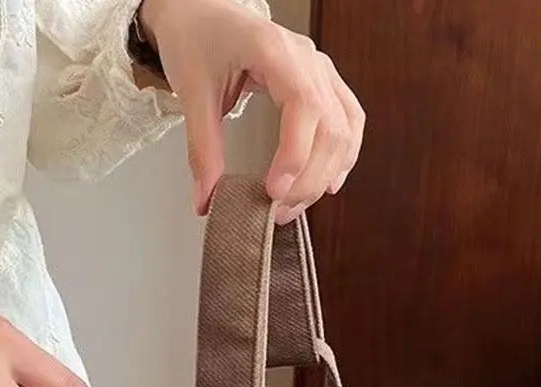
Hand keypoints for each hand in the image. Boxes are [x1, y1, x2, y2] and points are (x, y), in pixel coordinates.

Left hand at [138, 0, 364, 223]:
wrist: (200, 13)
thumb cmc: (196, 41)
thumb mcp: (192, 94)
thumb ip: (202, 150)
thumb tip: (206, 202)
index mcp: (275, 51)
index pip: (304, 107)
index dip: (295, 156)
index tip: (274, 192)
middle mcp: (308, 58)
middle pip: (330, 126)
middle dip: (308, 178)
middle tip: (278, 212)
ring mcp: (320, 69)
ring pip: (344, 128)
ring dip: (325, 174)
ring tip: (295, 206)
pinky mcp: (323, 82)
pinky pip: (348, 120)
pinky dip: (342, 156)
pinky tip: (329, 183)